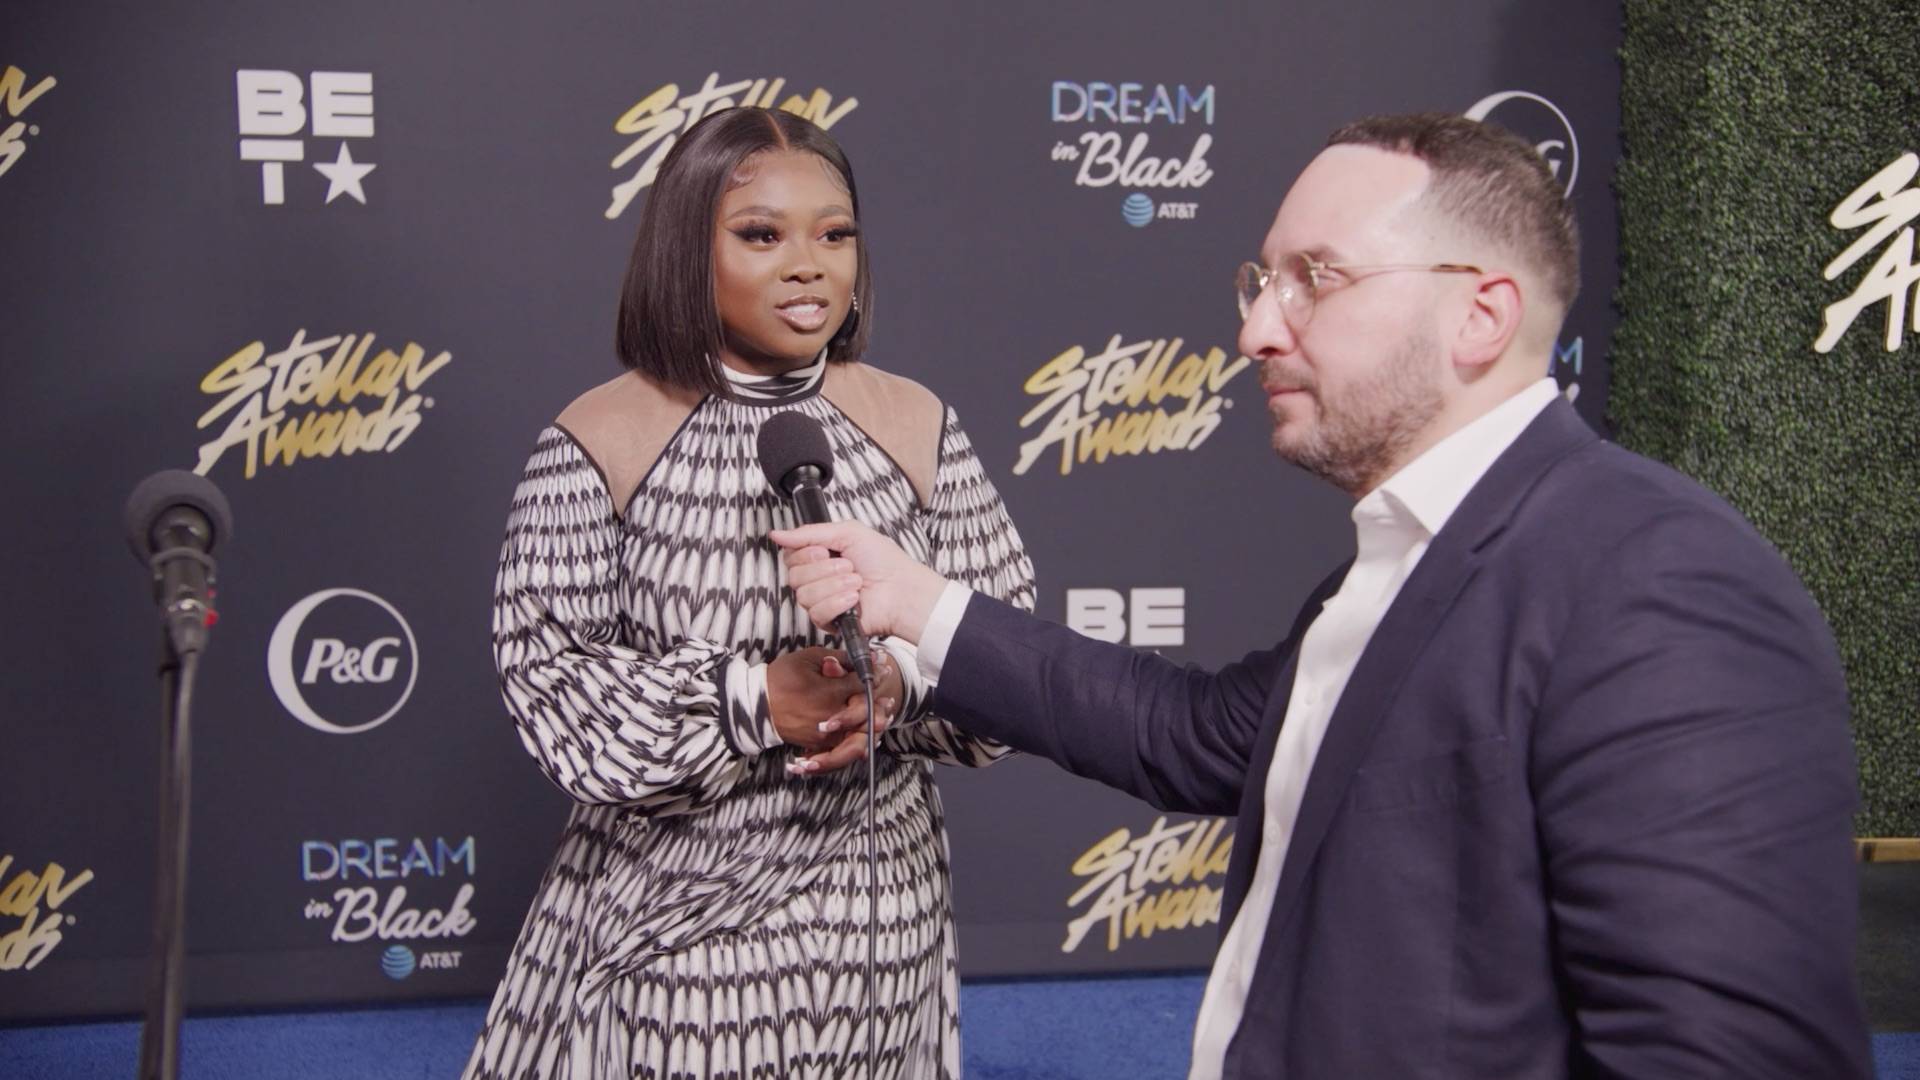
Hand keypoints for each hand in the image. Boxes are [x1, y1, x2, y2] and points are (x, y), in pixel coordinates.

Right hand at [766, 647, 897, 774]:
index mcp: (829, 692)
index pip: (862, 682)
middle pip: (867, 711)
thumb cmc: (780, 678)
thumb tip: (859, 657)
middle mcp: (831, 715)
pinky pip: (844, 748)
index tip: (883, 665)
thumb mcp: (807, 659)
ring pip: (860, 734)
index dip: (875, 673)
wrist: (756, 706)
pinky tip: (866, 731)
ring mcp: (826, 733)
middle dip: (879, 702)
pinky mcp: (820, 744)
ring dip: (873, 724)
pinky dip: (858, 741)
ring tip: (882, 716)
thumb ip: (835, 658)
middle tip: (887, 696)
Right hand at [771, 521, 948, 644]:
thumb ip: (809, 533)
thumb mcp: (847, 532)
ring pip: (804, 596)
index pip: (790, 557)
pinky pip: (816, 613)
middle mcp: (819, 580)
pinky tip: (854, 599)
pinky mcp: (830, 623)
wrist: (902, 589)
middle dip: (823, 569)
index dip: (804, 554)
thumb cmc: (883, 560)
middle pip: (793, 576)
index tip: (824, 550)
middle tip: (848, 566)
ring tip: (857, 582)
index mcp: (820, 558)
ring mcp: (823, 602)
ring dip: (833, 585)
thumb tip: (776, 534)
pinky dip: (836, 603)